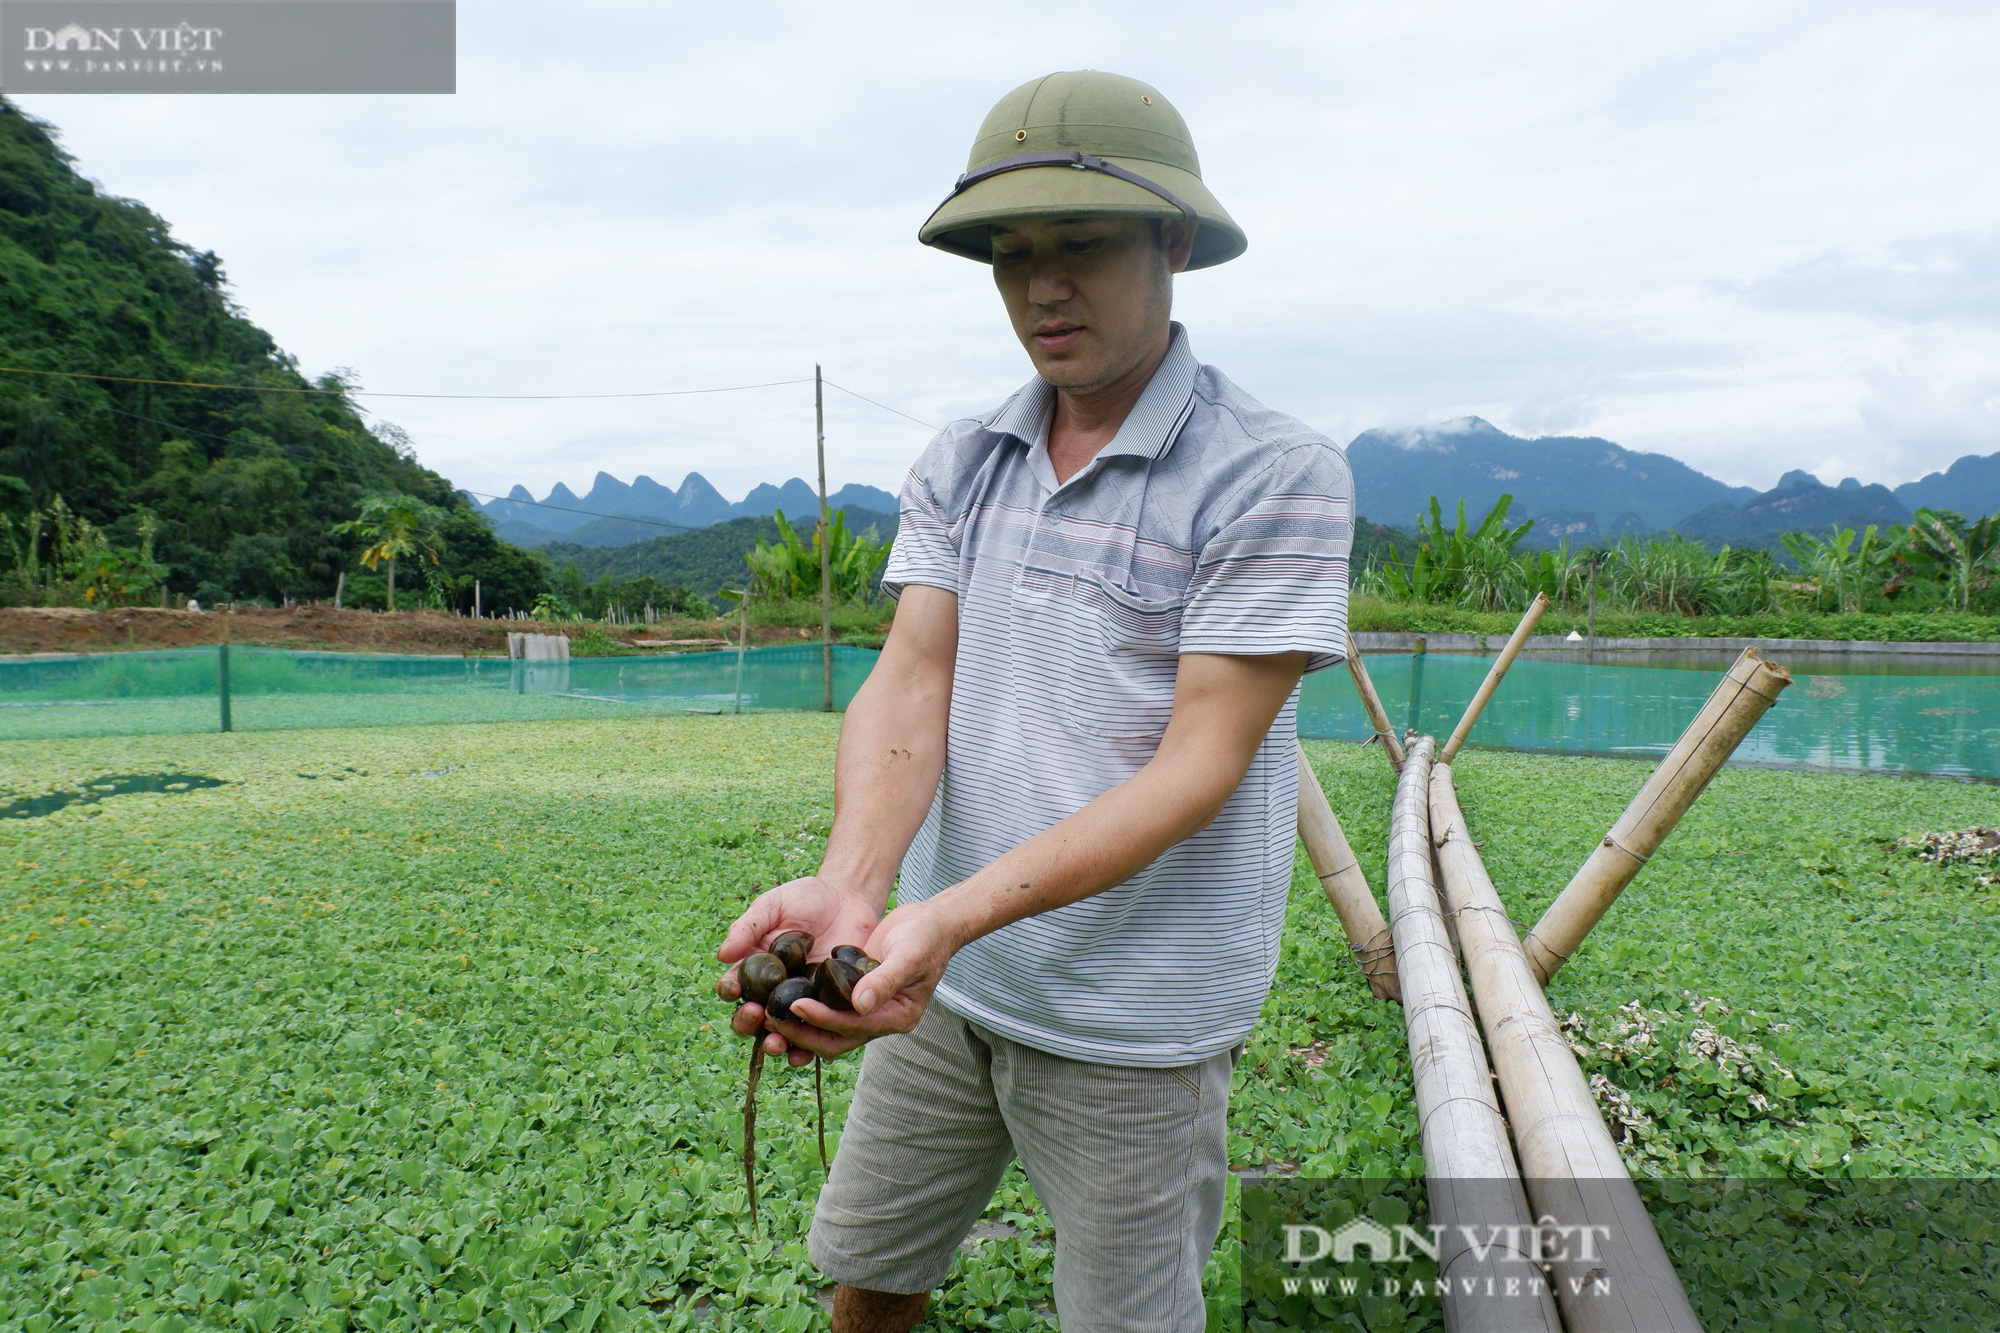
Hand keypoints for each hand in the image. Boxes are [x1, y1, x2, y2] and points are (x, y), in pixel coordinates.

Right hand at [715, 875, 881, 1064]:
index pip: (733, 986)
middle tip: (755, 1015)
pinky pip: (815, 1033)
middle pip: (752, 1017)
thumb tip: (722, 955)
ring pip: (780, 1032)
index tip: (732, 989)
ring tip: (777, 1043)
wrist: (848, 898)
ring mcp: (800, 1002)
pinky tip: (806, 1052)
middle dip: (748, 1022)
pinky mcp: (828, 1008)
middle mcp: (772, 991)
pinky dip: (808, 1048)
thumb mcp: (774, 905)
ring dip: (774, 1042)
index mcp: (754, 968)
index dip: (729, 991)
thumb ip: (748, 927)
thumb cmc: (805, 898)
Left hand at [764, 896, 964, 1062]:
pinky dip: (804, 1007)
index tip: (795, 1006)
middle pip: (834, 1039)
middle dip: (802, 1033)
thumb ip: (886, 979)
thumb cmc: (926, 936)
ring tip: (768, 1013)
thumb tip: (861, 1005)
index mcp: (897, 1017)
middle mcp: (880, 1020)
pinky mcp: (853, 996)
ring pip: (826, 1029)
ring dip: (798, 1026)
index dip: (823, 1019)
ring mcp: (866, 1011)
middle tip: (770, 1018)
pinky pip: (826, 1008)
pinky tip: (780, 996)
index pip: (853, 1027)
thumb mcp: (910, 954)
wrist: (930, 922)